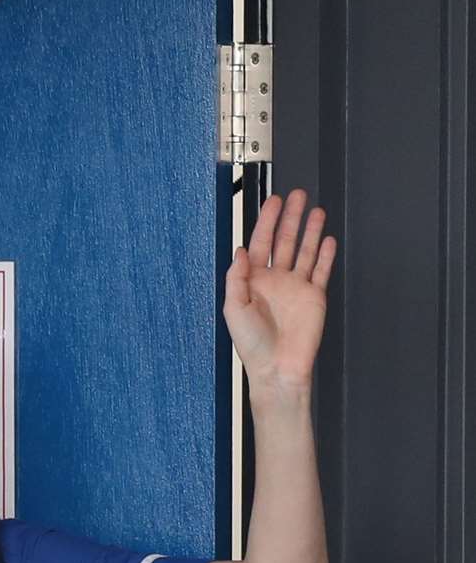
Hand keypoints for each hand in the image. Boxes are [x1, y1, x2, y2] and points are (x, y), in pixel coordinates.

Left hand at [224, 188, 337, 394]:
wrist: (278, 367)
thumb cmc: (252, 343)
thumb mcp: (234, 308)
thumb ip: (236, 278)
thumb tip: (239, 251)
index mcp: (253, 281)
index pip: (260, 244)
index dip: (267, 222)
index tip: (274, 202)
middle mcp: (275, 280)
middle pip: (284, 241)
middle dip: (290, 218)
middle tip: (298, 195)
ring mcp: (296, 287)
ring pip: (305, 251)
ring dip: (310, 230)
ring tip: (316, 210)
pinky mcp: (314, 296)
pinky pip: (321, 270)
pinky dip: (325, 254)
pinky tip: (327, 238)